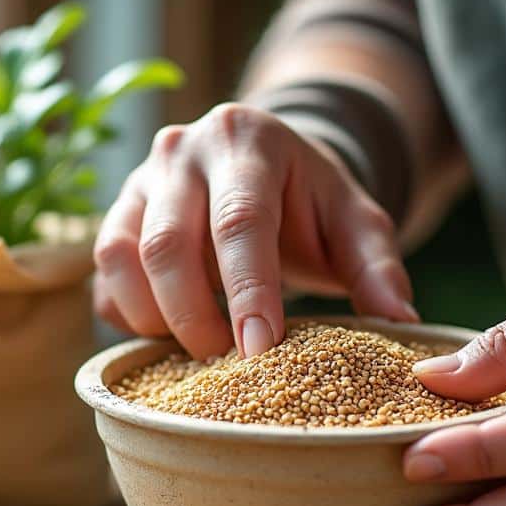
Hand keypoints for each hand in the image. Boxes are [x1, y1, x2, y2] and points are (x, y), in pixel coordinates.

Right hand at [94, 103, 417, 359]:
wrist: (260, 169)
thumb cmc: (312, 203)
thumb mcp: (356, 223)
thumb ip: (378, 268)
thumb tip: (401, 324)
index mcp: (248, 141)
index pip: (240, 221)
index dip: (247, 289)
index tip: (258, 349)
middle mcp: (182, 150)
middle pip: (168, 243)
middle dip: (193, 316)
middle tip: (227, 365)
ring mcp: (139, 181)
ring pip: (121, 257)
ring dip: (153, 318)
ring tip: (198, 351)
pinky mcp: (115, 216)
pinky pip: (104, 275)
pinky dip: (128, 314)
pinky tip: (167, 335)